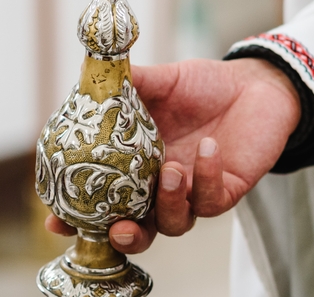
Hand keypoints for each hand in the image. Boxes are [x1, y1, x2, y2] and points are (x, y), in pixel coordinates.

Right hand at [45, 57, 299, 252]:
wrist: (256, 84)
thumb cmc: (204, 86)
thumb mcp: (162, 81)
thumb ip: (129, 84)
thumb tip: (92, 77)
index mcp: (136, 167)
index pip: (102, 202)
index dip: (79, 217)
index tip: (56, 219)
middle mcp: (161, 188)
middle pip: (137, 229)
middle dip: (124, 236)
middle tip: (118, 226)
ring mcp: (193, 193)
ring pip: (174, 222)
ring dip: (167, 202)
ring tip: (169, 169)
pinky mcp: (226, 191)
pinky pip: (211, 199)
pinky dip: (207, 176)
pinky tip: (208, 148)